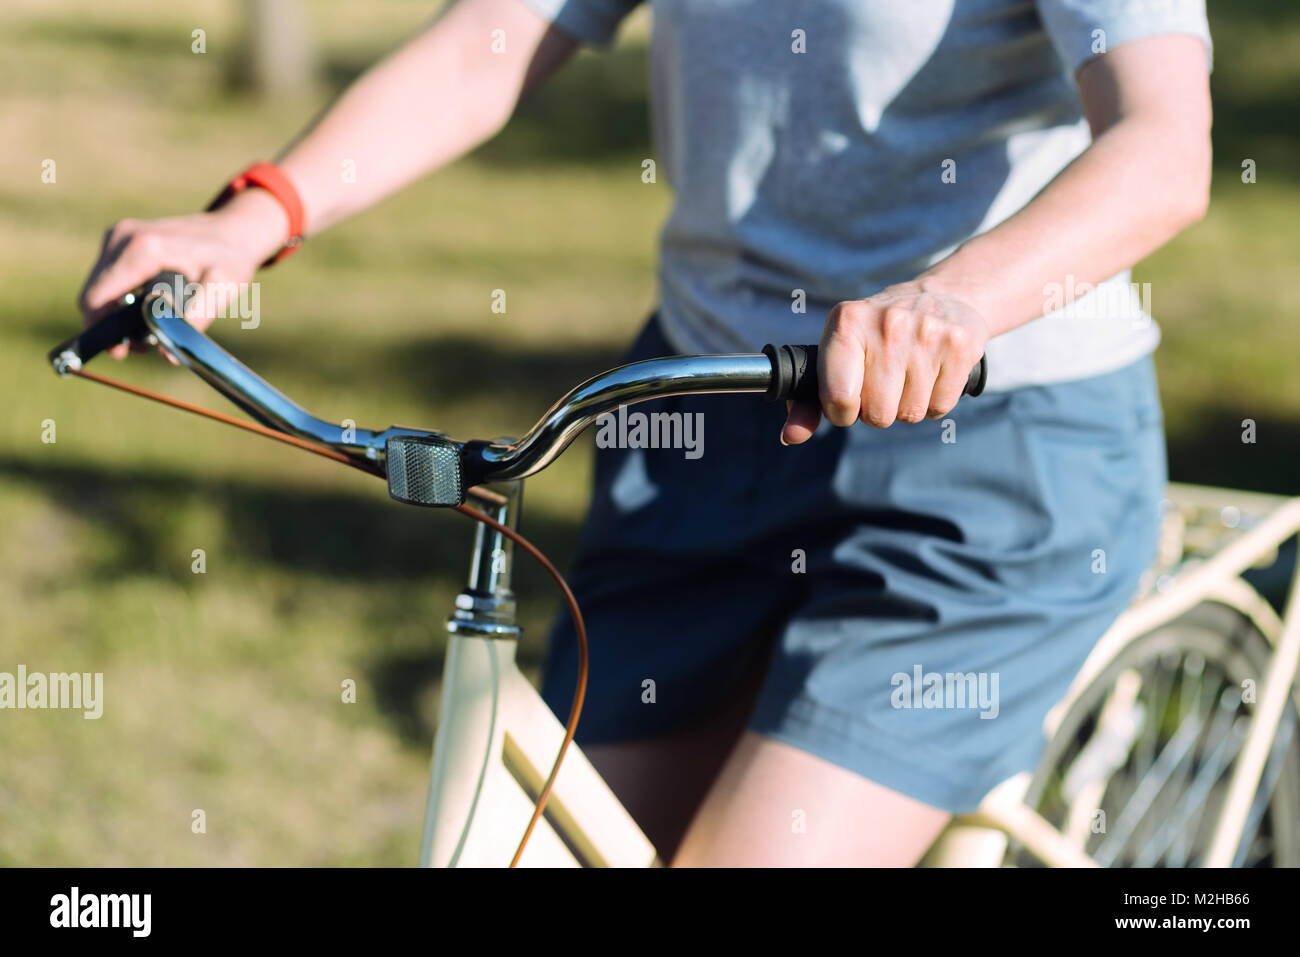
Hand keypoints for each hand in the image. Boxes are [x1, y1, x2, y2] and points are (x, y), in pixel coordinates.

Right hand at [77, 189, 290, 357]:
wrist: (231, 230)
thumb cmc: (230, 258)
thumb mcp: (224, 288)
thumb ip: (197, 318)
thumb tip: (168, 355)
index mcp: (143, 249)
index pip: (98, 297)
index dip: (101, 330)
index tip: (121, 353)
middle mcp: (123, 237)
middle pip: (93, 294)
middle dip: (108, 326)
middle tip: (141, 348)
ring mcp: (118, 235)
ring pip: (98, 288)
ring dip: (112, 314)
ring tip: (146, 334)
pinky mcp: (120, 239)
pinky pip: (107, 278)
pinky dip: (118, 299)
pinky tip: (144, 312)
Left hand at [782, 281, 990, 443]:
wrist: (944, 296)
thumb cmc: (876, 335)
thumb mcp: (838, 353)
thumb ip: (807, 400)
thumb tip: (790, 436)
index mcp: (847, 322)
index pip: (838, 396)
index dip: (842, 412)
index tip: (848, 401)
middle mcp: (888, 324)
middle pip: (877, 414)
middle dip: (877, 410)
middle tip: (882, 384)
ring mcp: (927, 333)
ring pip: (909, 414)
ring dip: (906, 406)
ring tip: (908, 376)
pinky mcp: (960, 346)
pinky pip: (940, 407)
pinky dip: (933, 402)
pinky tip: (931, 375)